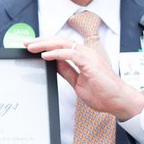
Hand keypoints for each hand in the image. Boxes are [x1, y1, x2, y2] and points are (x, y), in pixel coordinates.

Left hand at [25, 37, 143, 119]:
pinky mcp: (90, 63)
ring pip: (63, 44)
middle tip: (26, 43)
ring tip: (31, 47)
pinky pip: (69, 54)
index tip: (31, 47)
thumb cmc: (103, 93)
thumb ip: (66, 71)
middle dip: (41, 41)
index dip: (45, 44)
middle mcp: (85, 53)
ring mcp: (88, 56)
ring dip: (45, 44)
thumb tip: (53, 64)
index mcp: (82, 57)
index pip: (60, 46)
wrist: (118, 101)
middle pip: (59, 41)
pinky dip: (56, 53)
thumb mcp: (77, 82)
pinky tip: (45, 55)